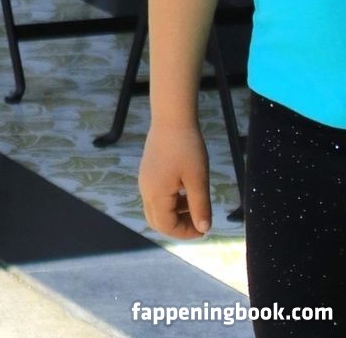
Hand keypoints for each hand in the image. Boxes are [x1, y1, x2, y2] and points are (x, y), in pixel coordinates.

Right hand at [139, 121, 212, 238]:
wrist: (172, 117)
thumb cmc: (187, 148)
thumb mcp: (198, 179)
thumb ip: (200, 207)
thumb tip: (204, 229)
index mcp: (156, 194)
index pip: (167, 227)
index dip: (186, 233)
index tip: (205, 229)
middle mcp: (146, 189)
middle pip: (157, 222)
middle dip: (178, 226)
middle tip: (198, 221)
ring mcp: (145, 180)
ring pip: (156, 209)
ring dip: (175, 214)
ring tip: (195, 204)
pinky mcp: (148, 171)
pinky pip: (156, 196)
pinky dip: (170, 201)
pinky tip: (185, 189)